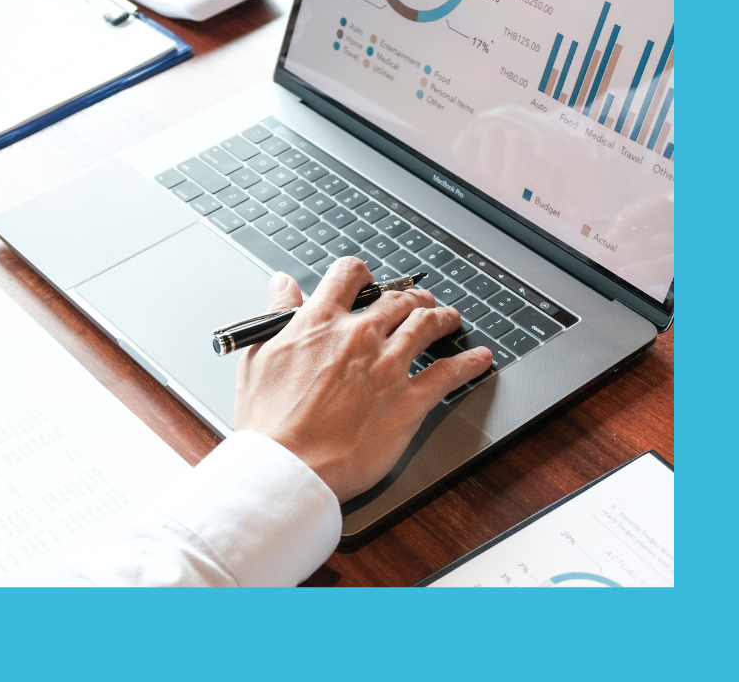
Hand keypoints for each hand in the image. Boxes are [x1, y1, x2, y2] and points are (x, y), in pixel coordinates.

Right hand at [233, 258, 490, 501]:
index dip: (361, 273)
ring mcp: (388, 367)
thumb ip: (278, 314)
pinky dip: (469, 363)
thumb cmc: (268, 421)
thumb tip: (283, 285)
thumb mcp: (259, 355)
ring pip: (426, 326)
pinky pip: (449, 374)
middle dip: (410, 297)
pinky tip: (479, 359)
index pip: (349, 274)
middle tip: (418, 302)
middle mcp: (358, 335)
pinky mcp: (409, 402)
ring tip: (449, 318)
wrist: (287, 466)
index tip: (367, 279)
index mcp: (319, 322)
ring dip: (442, 317)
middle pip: (397, 299)